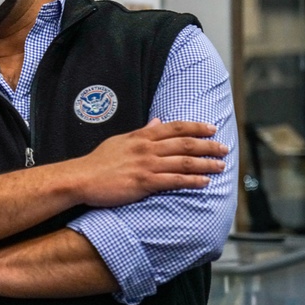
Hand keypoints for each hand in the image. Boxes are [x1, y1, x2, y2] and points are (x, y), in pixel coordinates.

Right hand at [75, 118, 227, 206]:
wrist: (81, 178)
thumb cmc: (98, 162)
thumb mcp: (119, 141)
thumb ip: (141, 131)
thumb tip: (156, 121)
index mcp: (140, 136)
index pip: (174, 127)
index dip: (196, 127)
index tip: (211, 128)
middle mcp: (146, 148)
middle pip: (184, 143)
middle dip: (208, 145)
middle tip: (224, 149)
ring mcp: (146, 165)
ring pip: (183, 162)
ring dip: (205, 164)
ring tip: (220, 166)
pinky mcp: (144, 183)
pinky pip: (174, 180)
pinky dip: (191, 180)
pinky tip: (204, 182)